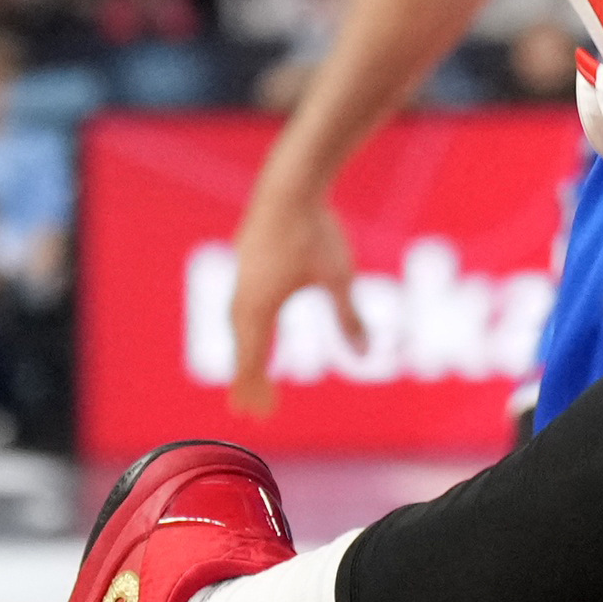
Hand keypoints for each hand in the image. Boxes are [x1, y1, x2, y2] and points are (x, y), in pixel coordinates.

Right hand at [221, 178, 354, 419]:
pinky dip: (242, 327)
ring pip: (236, 326)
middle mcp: (243, 297)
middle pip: (240, 349)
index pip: (253, 361)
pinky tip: (249, 326)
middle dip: (246, 380)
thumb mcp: (338, 277)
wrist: (288, 186)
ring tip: (248, 376)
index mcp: (260, 308)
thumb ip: (349, 317)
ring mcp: (239, 277)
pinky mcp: (243, 260)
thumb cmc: (314, 232)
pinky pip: (238, 305)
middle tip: (248, 409)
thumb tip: (366, 354)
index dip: (258, 390)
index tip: (263, 415)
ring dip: (242, 353)